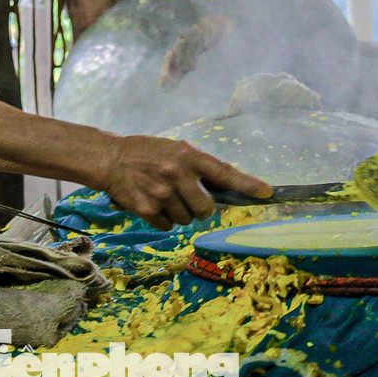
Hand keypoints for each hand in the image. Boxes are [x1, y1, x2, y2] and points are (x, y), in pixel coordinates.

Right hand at [99, 136, 271, 229]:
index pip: (224, 172)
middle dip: (201, 208)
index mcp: (188, 156)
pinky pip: (168, 226)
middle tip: (187, 196)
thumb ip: (198, 167)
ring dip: (181, 213)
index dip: (247, 184)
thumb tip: (226, 189)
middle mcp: (176, 174)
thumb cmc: (148, 153)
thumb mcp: (176, 150)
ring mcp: (161, 193)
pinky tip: (152, 202)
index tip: (267, 192)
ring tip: (164, 195)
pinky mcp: (146, 209)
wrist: (110, 159)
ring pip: (187, 220)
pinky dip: (164, 219)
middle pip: (206, 209)